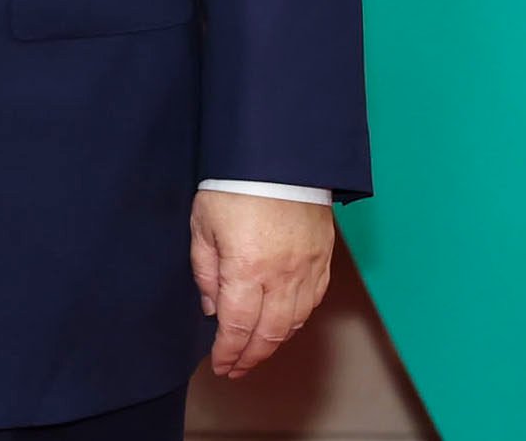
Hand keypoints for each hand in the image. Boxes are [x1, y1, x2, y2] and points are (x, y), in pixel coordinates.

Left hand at [190, 189, 334, 379]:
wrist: (278, 155)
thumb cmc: (234, 185)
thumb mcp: (202, 224)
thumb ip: (206, 270)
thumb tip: (213, 307)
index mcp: (246, 269)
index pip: (237, 326)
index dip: (228, 352)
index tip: (220, 365)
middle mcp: (281, 276)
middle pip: (269, 334)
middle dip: (250, 357)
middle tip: (236, 369)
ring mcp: (306, 269)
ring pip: (294, 322)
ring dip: (274, 342)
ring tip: (257, 351)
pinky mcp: (323, 258)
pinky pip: (313, 301)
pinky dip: (297, 320)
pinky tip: (284, 324)